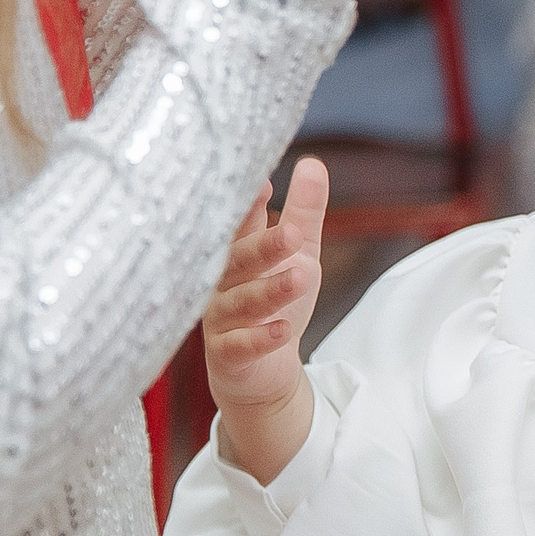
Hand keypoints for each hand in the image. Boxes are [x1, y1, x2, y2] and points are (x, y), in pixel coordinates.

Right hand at [204, 158, 328, 481]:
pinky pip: (241, 345)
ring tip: (300, 276)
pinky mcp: (227, 355)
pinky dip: (261, 337)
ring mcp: (220, 320)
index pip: (237, 225)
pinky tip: (283, 329)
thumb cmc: (273, 302)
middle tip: (292, 233)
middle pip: (238, 261)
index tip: (261, 182)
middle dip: (264, 247)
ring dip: (269, 290)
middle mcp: (220, 284)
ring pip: (241, 302)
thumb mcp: (298, 254)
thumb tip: (314, 163)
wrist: (260, 372)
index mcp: (235, 254)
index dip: (247, 206)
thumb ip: (303, 212)